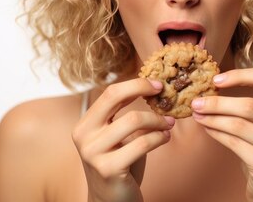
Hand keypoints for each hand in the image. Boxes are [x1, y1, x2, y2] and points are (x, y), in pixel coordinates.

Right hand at [72, 79, 174, 201]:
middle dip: (142, 89)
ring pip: (133, 120)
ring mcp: (94, 152)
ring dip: (157, 120)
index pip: (110, 92)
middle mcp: (84, 136)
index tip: (156, 84)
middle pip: (114, 97)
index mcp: (85, 124)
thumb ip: (126, 115)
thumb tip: (152, 90)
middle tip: (164, 93)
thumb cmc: (119, 165)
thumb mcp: (118, 137)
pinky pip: (142, 144)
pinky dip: (159, 138)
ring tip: (168, 124)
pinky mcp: (109, 169)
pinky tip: (165, 138)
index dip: (135, 84)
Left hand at [191, 68, 252, 201]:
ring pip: (238, 124)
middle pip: (248, 105)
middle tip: (196, 102)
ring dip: (212, 119)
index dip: (239, 75)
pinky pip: (234, 143)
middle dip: (217, 103)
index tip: (215, 80)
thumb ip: (250, 103)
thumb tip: (211, 88)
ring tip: (198, 116)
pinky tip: (207, 129)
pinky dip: (216, 134)